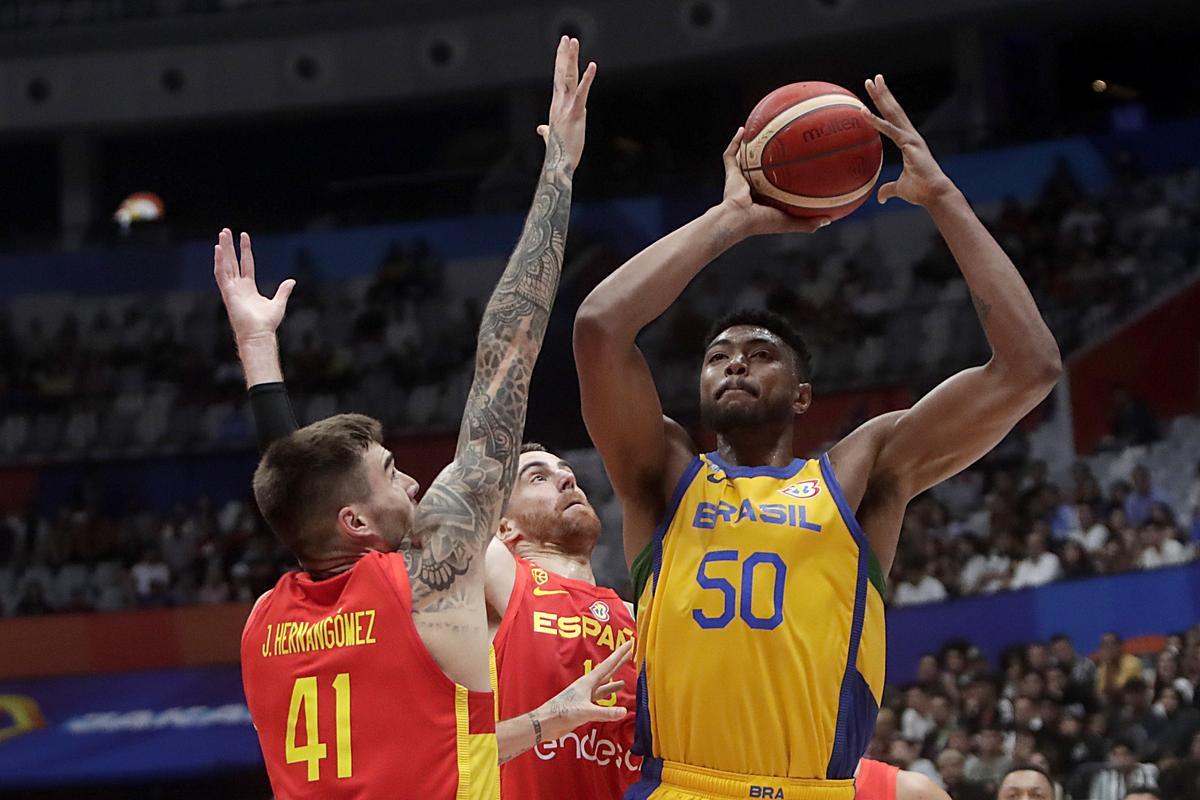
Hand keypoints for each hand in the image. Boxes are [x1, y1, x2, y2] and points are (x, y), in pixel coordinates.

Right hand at [213, 228, 294, 341]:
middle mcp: (238, 286)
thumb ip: (283, 291)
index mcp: (248, 287)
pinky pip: (221, 274)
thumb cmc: (267, 323)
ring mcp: (231, 289)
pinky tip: (218, 249)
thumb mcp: (278, 303)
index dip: (245, 250)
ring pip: (225, 264)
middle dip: (230, 246)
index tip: (244, 236)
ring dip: (223, 250)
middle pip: (232, 261)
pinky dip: (219, 262)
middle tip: (226, 231)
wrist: (259, 334)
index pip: (246, 264)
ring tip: (222, 235)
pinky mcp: (227, 293)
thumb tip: (291, 280)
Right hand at [536, 36, 595, 175]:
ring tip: (574, 42)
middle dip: (564, 55)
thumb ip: (546, 131)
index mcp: (556, 106)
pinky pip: (582, 93)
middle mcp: (559, 103)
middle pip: (562, 74)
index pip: (558, 79)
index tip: (562, 47)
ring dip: (572, 59)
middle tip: (567, 38)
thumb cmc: (558, 152)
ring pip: (570, 78)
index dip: (560, 62)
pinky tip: (592, 65)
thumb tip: (541, 129)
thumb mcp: (551, 137)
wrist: (559, 165)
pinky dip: (587, 79)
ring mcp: (567, 108)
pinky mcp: (576, 115)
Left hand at [540, 640, 631, 731]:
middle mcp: (588, 686)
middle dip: (619, 663)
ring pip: (604, 686)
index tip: (629, 644)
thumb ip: (605, 712)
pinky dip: (608, 697)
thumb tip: (624, 711)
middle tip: (631, 654)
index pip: (608, 665)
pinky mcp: (584, 707)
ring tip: (626, 679)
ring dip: (614, 682)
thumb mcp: (585, 712)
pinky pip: (600, 699)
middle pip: (607, 672)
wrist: (546, 723)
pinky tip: (613, 699)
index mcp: (588, 682)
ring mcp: (586, 696)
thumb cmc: (562, 713)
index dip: (619, 654)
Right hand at [721, 127, 829, 237]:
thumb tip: (829, 220)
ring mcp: (739, 180)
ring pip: (743, 159)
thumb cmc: (762, 223)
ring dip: (748, 146)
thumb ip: (808, 223)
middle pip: (758, 168)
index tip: (792, 166)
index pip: (772, 185)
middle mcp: (750, 187)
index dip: (780, 175)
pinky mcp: (730, 174)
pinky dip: (734, 142)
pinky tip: (742, 129)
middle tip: (777, 143)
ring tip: (757, 130)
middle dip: (765, 157)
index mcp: (763, 198)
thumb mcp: (790, 222)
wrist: (738, 220)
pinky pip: (730, 155)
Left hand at [860, 74, 957, 207]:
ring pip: (893, 112)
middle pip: (894, 109)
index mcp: (909, 141)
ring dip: (881, 96)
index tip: (876, 93)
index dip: (884, 106)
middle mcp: (911, 135)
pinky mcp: (910, 144)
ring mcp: (911, 138)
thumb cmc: (920, 191)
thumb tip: (881, 197)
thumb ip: (889, 189)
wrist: (935, 194)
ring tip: (871, 81)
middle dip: (883, 93)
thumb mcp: (900, 189)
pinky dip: (875, 121)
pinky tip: (863, 111)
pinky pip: (889, 130)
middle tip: (873, 79)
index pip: (894, 119)